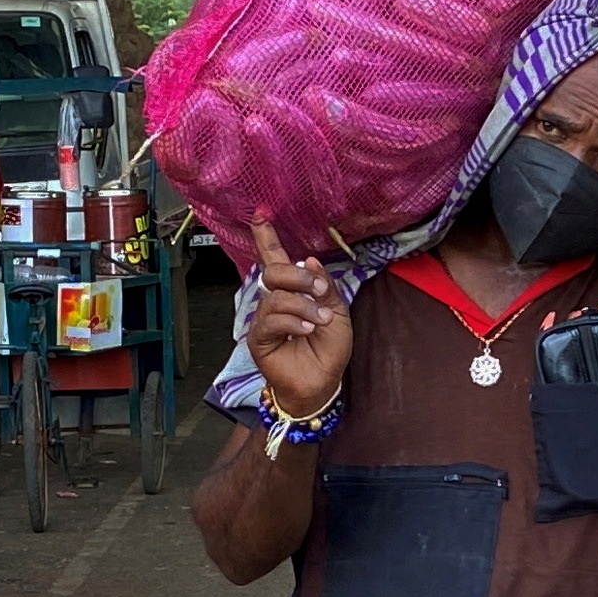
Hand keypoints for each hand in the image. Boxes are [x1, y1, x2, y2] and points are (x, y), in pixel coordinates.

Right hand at [245, 218, 351, 415]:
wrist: (323, 381)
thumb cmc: (329, 349)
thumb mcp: (337, 311)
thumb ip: (325, 286)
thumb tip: (309, 261)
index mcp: (293, 291)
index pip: (275, 259)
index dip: (267, 238)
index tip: (261, 215)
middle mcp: (274, 301)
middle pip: (273, 272)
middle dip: (299, 277)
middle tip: (320, 292)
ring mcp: (264, 319)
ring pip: (277, 297)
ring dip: (304, 305)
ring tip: (320, 321)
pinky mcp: (260, 339)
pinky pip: (271, 320)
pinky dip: (294, 321)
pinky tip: (307, 329)